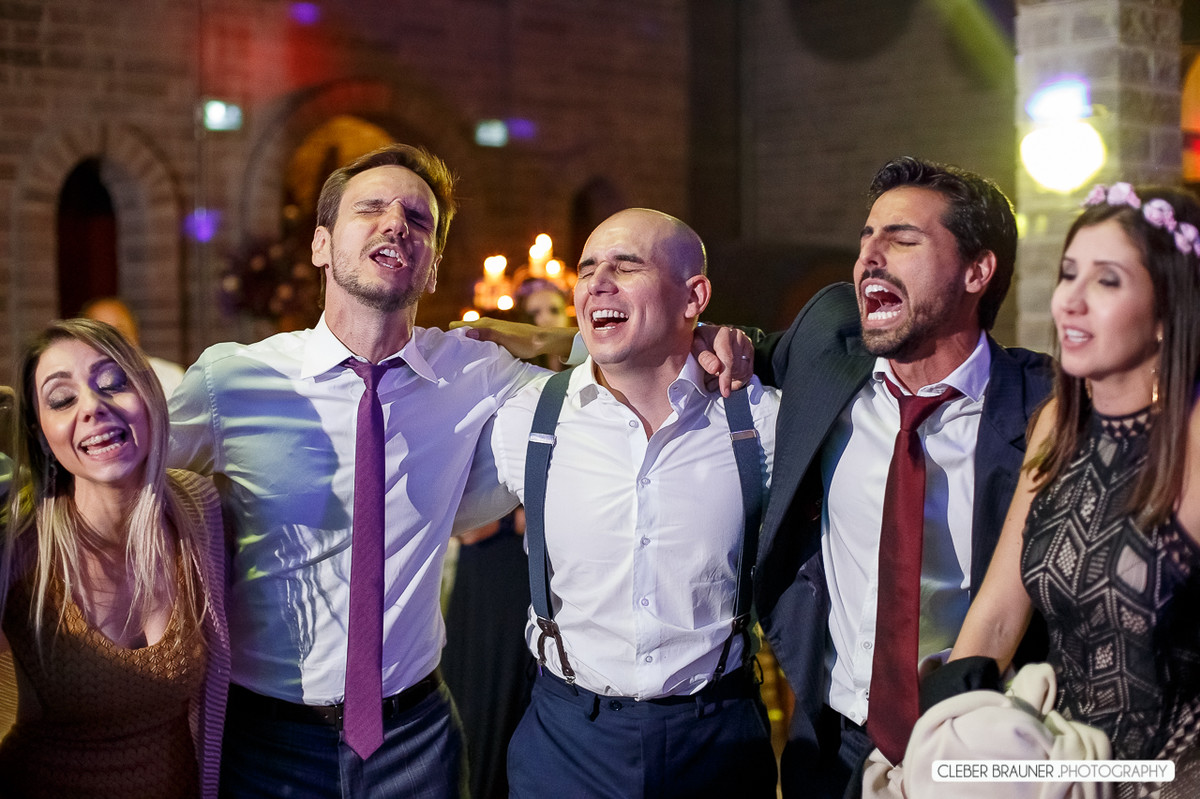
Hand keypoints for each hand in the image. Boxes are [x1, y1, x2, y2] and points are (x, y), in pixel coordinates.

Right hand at [450, 318, 574, 361]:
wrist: (542, 342)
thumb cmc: (524, 341)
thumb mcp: (505, 339)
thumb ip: (487, 335)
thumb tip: (466, 333)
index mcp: (484, 324)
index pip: (458, 326)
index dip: (450, 335)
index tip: (444, 348)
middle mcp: (485, 325)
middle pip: (462, 332)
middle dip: (455, 342)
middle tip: (450, 357)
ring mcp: (491, 332)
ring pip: (471, 338)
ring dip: (466, 346)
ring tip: (459, 359)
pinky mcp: (496, 339)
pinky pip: (479, 342)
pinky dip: (475, 348)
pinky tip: (474, 358)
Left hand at [691, 325, 752, 396]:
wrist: (708, 335)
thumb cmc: (700, 342)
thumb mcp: (695, 347)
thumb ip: (704, 358)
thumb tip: (715, 369)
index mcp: (724, 334)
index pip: (728, 359)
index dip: (726, 378)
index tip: (724, 392)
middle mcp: (738, 337)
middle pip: (737, 368)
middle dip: (723, 379)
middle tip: (709, 381)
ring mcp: (746, 344)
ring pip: (744, 372)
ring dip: (730, 380)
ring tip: (715, 378)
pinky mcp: (750, 353)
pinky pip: (748, 373)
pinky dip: (737, 380)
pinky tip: (726, 379)